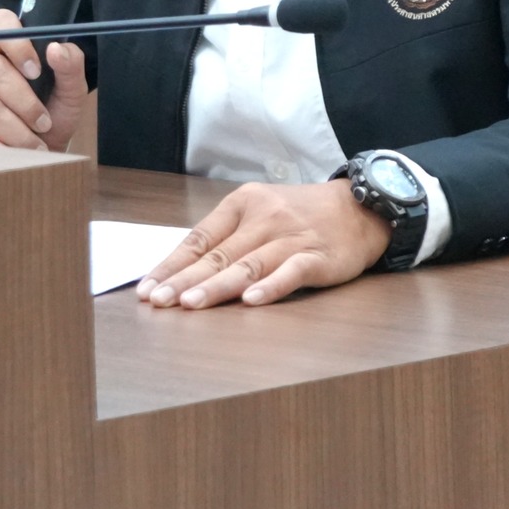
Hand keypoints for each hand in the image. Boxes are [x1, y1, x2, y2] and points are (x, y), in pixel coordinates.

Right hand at [0, 9, 86, 150]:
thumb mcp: (70, 89)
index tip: (37, 70)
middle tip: (45, 122)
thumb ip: (71, 65)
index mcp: (6, 44)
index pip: (0, 22)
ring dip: (16, 131)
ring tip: (36, 145)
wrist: (36, 148)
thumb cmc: (52, 109)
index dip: (17, 44)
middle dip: (25, 102)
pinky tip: (14, 154)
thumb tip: (56, 49)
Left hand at [138, 180, 389, 309]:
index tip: (148, 287)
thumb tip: (182, 269)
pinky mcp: (318, 256)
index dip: (173, 264)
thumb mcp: (260, 211)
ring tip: (191, 304)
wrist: (360, 207)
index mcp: (244, 204)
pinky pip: (292, 272)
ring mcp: (292, 237)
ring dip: (217, 287)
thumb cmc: (300, 214)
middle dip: (184, 280)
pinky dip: (271, 287)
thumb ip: (228, 236)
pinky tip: (251, 301)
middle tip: (158, 301)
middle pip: (219, 255)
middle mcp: (265, 218)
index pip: (200, 237)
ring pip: (249, 265)